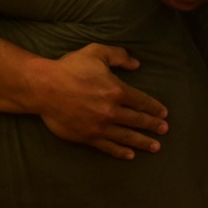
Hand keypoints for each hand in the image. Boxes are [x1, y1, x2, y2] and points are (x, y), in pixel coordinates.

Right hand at [31, 43, 168, 159]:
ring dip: (143, 142)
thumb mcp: (95, 52)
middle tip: (164, 130)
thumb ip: (118, 56)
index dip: (154, 108)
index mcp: (116, 90)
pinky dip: (121, 151)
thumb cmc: (69, 68)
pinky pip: (108, 147)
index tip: (163, 113)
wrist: (43, 87)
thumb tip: (136, 63)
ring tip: (155, 147)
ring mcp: (99, 126)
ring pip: (127, 136)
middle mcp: (111, 111)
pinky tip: (130, 155)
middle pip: (138, 120)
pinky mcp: (87, 137)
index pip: (141, 101)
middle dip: (153, 126)